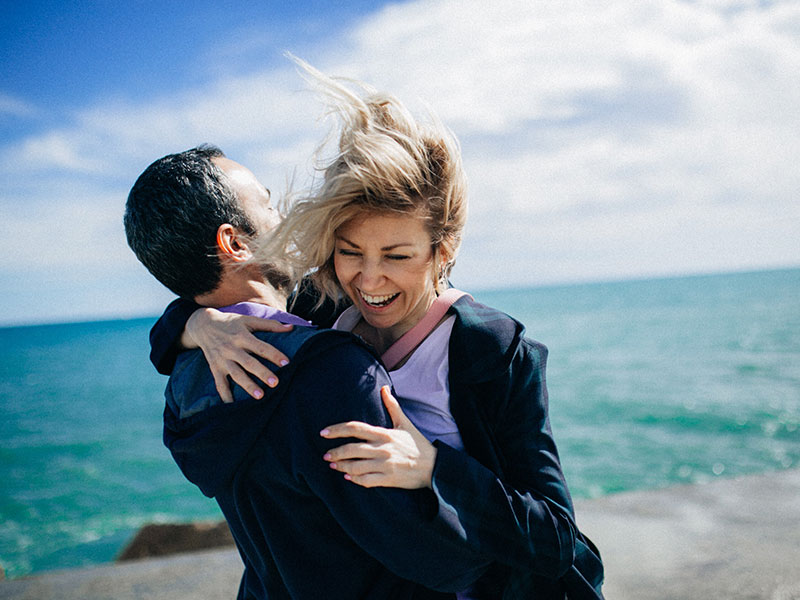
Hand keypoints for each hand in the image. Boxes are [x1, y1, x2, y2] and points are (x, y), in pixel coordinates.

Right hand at [183, 308, 293, 402]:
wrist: (203, 325)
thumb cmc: (231, 322)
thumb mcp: (249, 319)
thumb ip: (270, 324)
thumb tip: (291, 327)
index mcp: (242, 336)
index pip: (261, 347)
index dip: (274, 355)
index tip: (286, 363)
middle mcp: (232, 349)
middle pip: (249, 363)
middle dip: (262, 373)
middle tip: (275, 383)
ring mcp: (223, 360)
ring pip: (236, 375)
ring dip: (247, 386)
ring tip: (260, 396)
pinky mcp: (215, 368)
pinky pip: (220, 384)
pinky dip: (225, 395)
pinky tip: (233, 405)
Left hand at [320, 386, 436, 488]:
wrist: (433, 467)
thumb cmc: (418, 444)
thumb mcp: (405, 423)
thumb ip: (392, 406)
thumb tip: (384, 388)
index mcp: (384, 433)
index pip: (355, 428)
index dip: (337, 430)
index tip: (324, 432)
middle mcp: (383, 449)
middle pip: (351, 449)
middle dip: (335, 452)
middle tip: (326, 455)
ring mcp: (385, 465)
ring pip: (356, 467)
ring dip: (342, 467)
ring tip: (334, 466)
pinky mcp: (388, 479)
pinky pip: (366, 480)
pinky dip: (355, 480)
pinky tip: (348, 477)